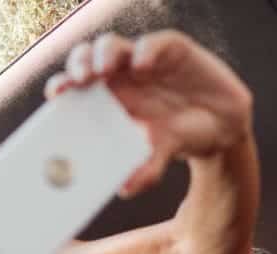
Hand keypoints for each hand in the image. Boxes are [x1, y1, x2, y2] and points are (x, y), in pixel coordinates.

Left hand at [45, 30, 253, 196]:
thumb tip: (126, 188)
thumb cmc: (174, 139)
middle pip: (86, 58)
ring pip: (112, 45)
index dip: (60, 86)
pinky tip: (143, 65)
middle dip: (78, 64)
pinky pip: (156, 42)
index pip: (72, 86)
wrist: (219, 128)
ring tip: (103, 70)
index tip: (56, 95)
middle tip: (79, 80)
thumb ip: (143, 172)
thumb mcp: (157, 158)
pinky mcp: (172, 51)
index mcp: (104, 101)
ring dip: (103, 54)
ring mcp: (143, 62)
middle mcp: (119, 77)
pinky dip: (147, 50)